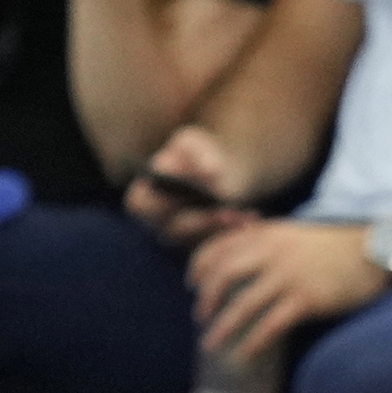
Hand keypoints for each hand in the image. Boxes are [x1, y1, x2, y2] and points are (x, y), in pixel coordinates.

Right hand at [128, 126, 250, 243]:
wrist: (224, 172)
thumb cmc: (198, 154)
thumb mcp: (194, 142)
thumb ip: (198, 152)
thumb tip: (211, 173)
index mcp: (145, 196)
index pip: (140, 206)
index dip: (158, 203)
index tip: (183, 195)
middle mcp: (159, 223)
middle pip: (172, 231)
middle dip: (200, 222)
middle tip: (224, 212)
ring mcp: (182, 240)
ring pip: (199, 245)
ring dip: (222, 232)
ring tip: (242, 216)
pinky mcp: (206, 249)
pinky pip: (220, 250)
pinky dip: (237, 235)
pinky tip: (251, 219)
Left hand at [187, 220, 388, 360]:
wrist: (373, 247)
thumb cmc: (336, 243)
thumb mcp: (294, 232)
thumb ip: (268, 242)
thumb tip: (246, 259)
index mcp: (265, 234)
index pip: (217, 248)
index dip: (198, 267)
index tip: (192, 284)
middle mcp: (270, 253)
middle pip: (222, 275)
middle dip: (205, 298)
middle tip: (200, 317)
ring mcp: (288, 277)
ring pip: (242, 304)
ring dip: (222, 327)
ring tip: (210, 344)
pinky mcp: (306, 300)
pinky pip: (271, 324)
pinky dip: (254, 341)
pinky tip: (245, 354)